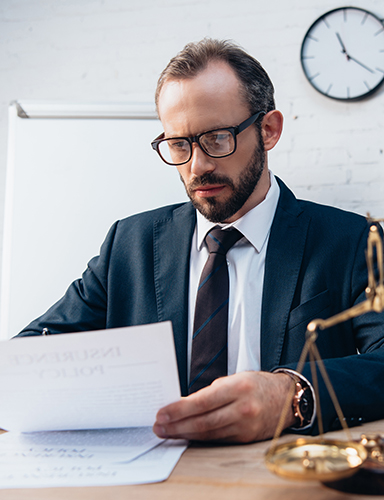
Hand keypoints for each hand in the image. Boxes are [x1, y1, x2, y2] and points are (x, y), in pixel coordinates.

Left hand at [153, 371, 295, 442]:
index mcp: (238, 387)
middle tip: (159, 426)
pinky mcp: (246, 438)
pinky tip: (187, 436)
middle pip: (203, 421)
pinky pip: (218, 439)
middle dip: (177, 425)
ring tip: (168, 432)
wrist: (286, 398)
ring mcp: (246, 426)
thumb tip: (183, 404)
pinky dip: (200, 438)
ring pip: (209, 433)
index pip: (202, 401)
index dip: (179, 409)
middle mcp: (243, 408)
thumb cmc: (256, 384)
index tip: (162, 413)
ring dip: (185, 434)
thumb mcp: (234, 379)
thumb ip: (210, 392)